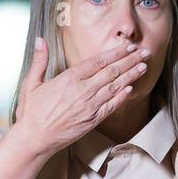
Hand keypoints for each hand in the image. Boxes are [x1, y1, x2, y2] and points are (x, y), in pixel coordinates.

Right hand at [12, 38, 150, 154]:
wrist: (35, 138)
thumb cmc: (32, 111)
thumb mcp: (32, 83)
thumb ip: (40, 60)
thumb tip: (40, 40)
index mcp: (69, 78)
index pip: (98, 61)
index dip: (115, 53)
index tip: (127, 46)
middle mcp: (83, 90)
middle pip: (112, 72)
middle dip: (130, 61)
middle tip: (145, 52)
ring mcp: (90, 106)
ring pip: (115, 87)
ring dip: (131, 76)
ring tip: (144, 66)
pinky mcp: (93, 120)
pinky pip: (111, 106)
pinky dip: (122, 96)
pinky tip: (131, 88)